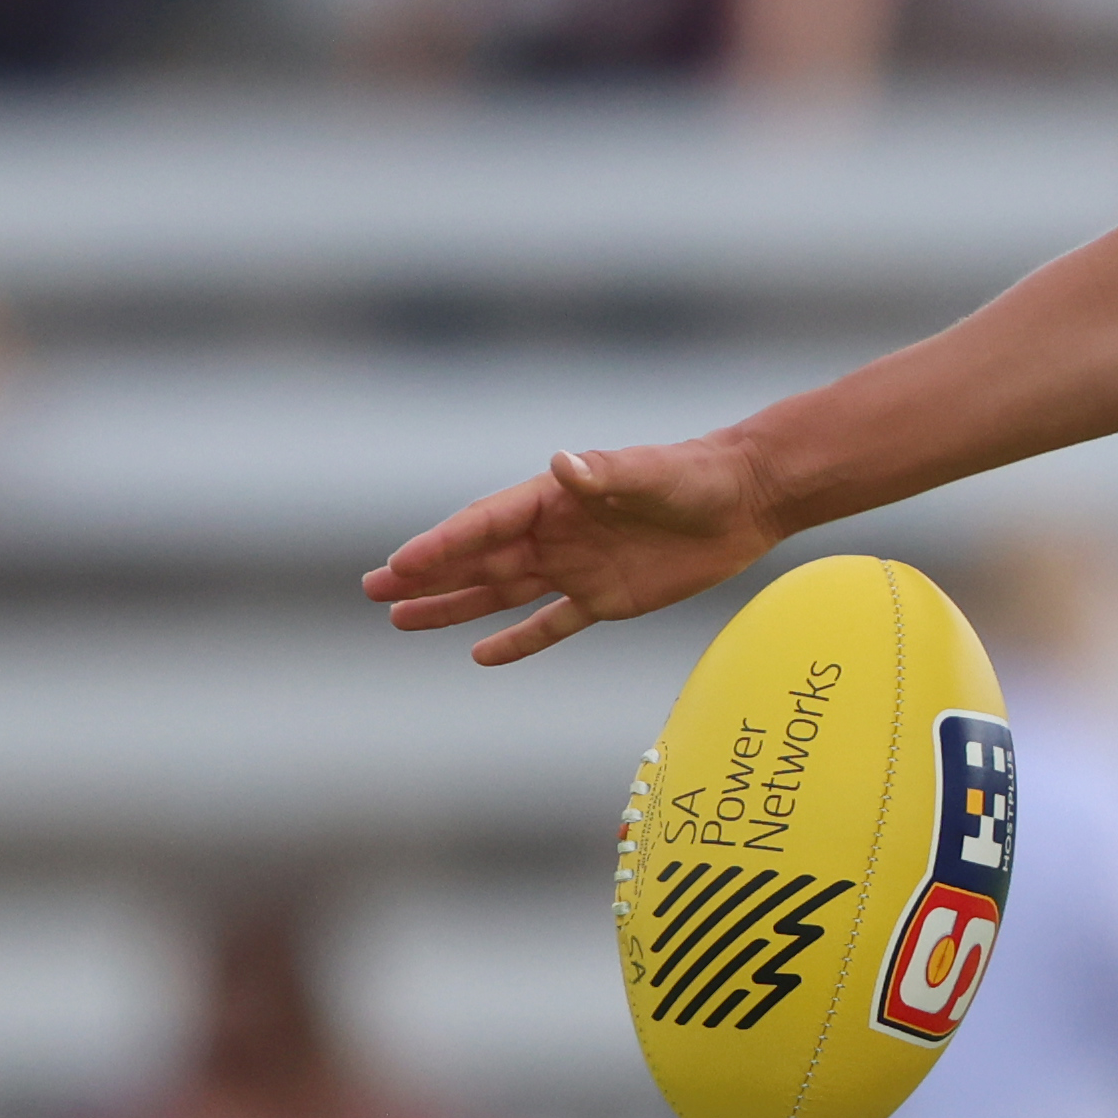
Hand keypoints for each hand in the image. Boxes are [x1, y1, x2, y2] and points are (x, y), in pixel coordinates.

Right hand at [363, 433, 783, 661]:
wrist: (744, 499)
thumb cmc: (695, 476)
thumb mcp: (650, 472)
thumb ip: (604, 471)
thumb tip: (562, 463)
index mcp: (554, 498)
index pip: (484, 524)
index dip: (441, 545)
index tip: (398, 564)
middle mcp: (555, 533)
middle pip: (477, 559)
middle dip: (425, 574)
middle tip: (372, 587)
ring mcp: (576, 567)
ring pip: (500, 592)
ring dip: (452, 605)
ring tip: (399, 617)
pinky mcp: (606, 598)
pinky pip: (551, 623)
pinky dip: (518, 639)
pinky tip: (480, 654)